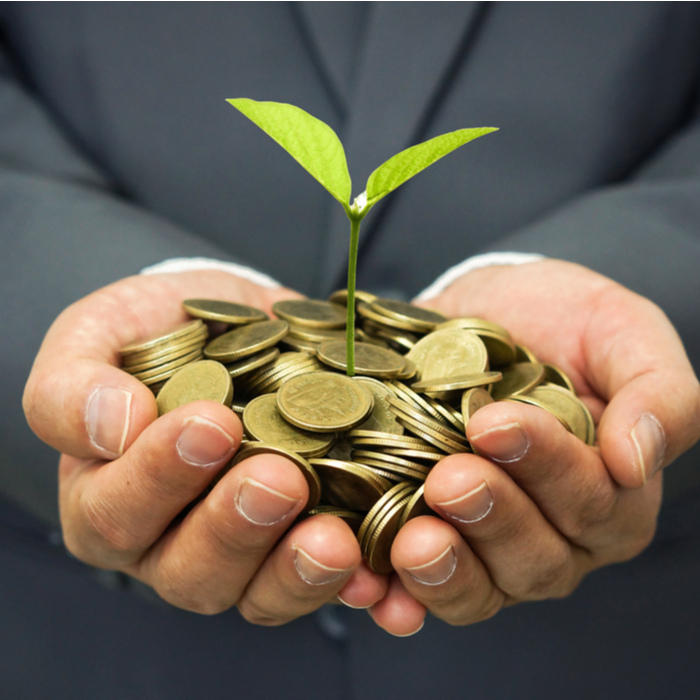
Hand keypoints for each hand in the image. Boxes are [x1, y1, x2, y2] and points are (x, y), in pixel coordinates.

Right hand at [23, 270, 386, 621]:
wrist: (233, 327)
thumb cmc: (157, 332)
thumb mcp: (98, 334)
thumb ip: (74, 383)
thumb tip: (112, 427)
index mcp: (108, 498)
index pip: (116, 513)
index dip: (159, 477)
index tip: (210, 422)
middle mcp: (171, 542)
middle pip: (190, 570)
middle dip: (235, 526)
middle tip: (278, 477)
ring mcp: (242, 554)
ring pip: (256, 593)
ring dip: (295, 568)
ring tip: (332, 535)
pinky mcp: (299, 547)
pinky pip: (320, 584)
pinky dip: (351, 581)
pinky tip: (374, 569)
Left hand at [367, 259, 699, 634]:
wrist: (481, 310)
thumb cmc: (560, 320)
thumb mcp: (621, 332)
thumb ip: (658, 394)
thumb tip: (636, 464)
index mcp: (608, 495)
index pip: (593, 504)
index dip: (547, 469)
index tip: (495, 423)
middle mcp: (552, 536)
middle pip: (536, 560)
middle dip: (492, 518)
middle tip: (450, 477)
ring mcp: (486, 547)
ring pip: (479, 588)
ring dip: (445, 571)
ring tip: (414, 540)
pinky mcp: (428, 539)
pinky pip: (414, 589)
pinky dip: (393, 595)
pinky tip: (370, 586)